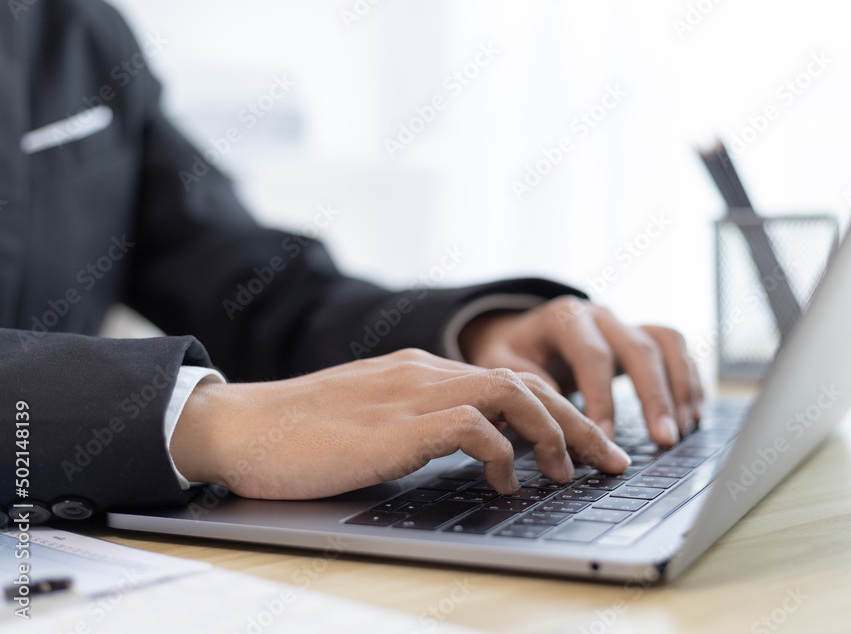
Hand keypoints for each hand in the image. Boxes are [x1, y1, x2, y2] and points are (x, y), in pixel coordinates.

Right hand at [171, 348, 629, 499]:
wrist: (238, 427)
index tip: (588, 444)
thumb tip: (476, 453)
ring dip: (554, 433)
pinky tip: (507, 480)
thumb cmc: (299, 436)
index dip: (558, 410)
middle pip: (527, 382)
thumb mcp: (375, 425)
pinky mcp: (397, 424)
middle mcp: (426, 372)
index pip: (510, 378)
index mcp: (422, 371)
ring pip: (513, 394)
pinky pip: (473, 426)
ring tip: (569, 471)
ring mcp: (412, 393)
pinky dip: (503, 452)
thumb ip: (423, 428)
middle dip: (579, 421)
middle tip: (610, 459)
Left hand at [459, 296, 703, 446]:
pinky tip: (692, 414)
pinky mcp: (640, 333)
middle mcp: (600, 314)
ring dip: (680, 387)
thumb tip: (556, 413)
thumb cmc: (512, 354)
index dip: (602, 398)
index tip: (606, 437)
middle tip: (664, 440)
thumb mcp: (499, 363)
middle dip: (655, 397)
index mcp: (564, 317)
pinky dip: (688, 379)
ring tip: (684, 430)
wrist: (522, 333)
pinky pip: (675, 348)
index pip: (592, 356)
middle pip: (638, 348)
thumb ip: (522, 382)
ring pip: (666, 343)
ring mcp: (624, 321)